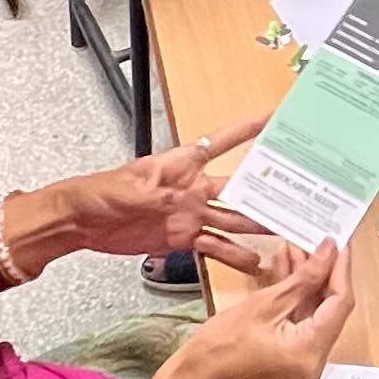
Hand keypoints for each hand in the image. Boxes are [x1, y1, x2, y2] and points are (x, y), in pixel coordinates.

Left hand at [26, 118, 267, 265]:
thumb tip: (177, 198)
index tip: (275, 116)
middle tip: (297, 194)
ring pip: (233, 220)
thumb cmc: (101, 192)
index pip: (220, 142)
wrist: (82, 222)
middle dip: (266, 189)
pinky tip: (254, 262)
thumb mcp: (129, 189)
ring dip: (257, 226)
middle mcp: (193, 188)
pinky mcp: (182, 238)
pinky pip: (214, 247)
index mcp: (181, 165)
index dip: (247, 129)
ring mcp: (190, 214)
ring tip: (286, 233)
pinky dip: (234, 255)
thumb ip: (158, 194)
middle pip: (237, 187)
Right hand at [167, 238, 356, 378]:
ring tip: (296, 248)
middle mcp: (314, 362)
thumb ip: (303, 278)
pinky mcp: (288, 362)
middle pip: (330, 309)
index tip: (338, 241)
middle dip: (323, 273)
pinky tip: (286, 271)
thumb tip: (329, 252)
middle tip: (318, 241)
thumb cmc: (219, 348)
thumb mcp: (264, 305)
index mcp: (311, 351)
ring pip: (313, 314)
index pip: (341, 303)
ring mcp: (301, 364)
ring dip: (306, 284)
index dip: (341, 269)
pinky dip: (294, 301)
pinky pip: (299, 325)